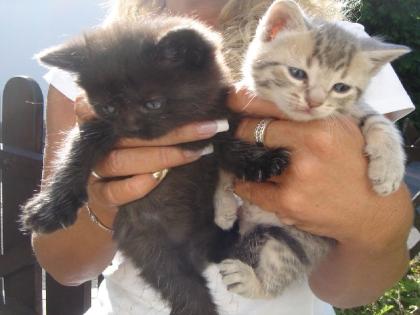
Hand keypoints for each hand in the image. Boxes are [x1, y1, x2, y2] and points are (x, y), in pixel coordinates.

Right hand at [74, 95, 224, 225]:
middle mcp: (93, 135)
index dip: (150, 105)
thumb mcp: (153, 114)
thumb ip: (161, 105)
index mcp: (100, 109)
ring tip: (196, 153)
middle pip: (127, 132)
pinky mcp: (97, 190)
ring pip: (117, 161)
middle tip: (209, 128)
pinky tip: (156, 180)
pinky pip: (108, 191)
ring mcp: (94, 164)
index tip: (189, 103)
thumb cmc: (152, 133)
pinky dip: (132, 187)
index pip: (120, 103)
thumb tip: (204, 93)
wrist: (135, 173)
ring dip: (161, 158)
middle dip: (173, 132)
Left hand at [228, 88, 412, 252]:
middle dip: (242, 130)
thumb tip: (271, 102)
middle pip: (254, 132)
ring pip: (251, 162)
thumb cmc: (355, 163)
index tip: (233, 102)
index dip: (246, 103)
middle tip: (234, 129)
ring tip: (240, 156)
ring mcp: (296, 179)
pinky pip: (252, 190)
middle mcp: (307, 150)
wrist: (371, 210)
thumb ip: (310, 115)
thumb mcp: (342, 129)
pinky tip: (243, 180)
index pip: (269, 107)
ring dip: (243, 159)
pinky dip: (244, 184)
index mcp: (321, 127)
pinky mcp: (288, 203)